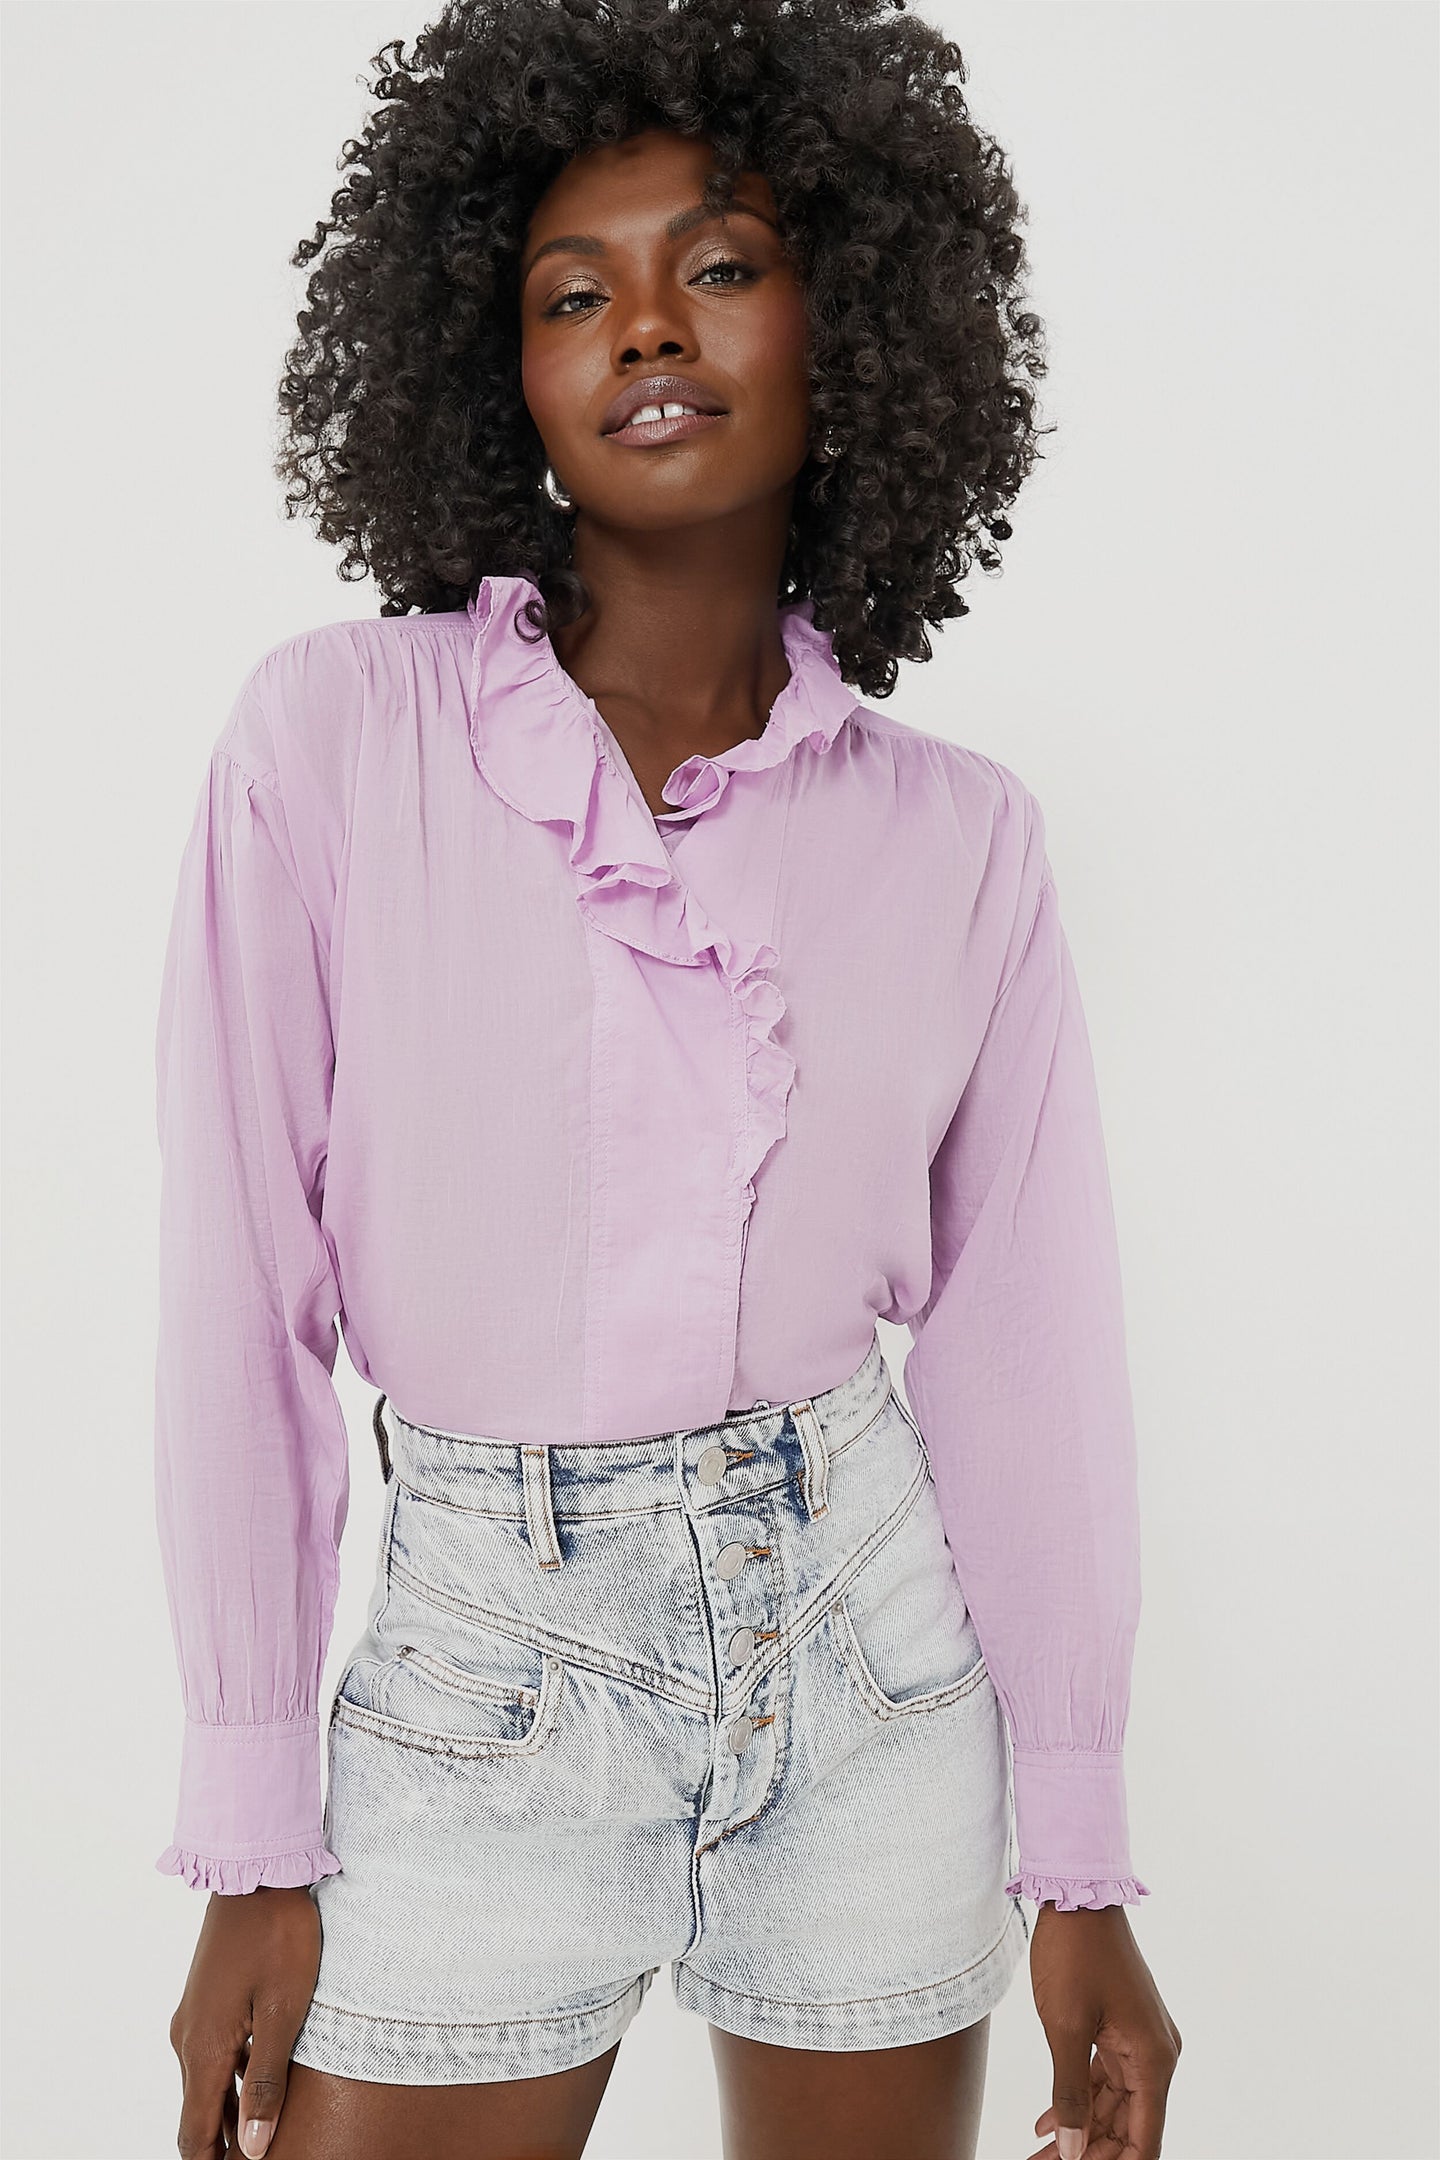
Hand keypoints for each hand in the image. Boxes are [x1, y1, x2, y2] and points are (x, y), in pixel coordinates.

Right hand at [168, 1884, 320, 2157]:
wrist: (258, 1873)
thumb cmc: (278, 1937)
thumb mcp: (282, 2012)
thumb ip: (265, 2082)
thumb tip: (251, 2147)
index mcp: (203, 2047)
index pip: (195, 2133)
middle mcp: (188, 2037)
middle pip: (198, 2113)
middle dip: (222, 2144)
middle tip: (256, 2158)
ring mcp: (195, 2016)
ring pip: (206, 2083)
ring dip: (227, 2113)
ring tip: (259, 2138)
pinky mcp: (207, 1999)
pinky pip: (213, 2054)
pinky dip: (230, 2081)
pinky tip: (259, 2087)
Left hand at [1022, 1902, 1180, 2159]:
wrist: (1077, 1893)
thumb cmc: (1075, 1952)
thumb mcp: (1065, 2027)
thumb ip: (1070, 2095)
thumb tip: (1073, 2151)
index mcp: (1153, 2060)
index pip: (1145, 2141)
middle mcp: (1155, 2055)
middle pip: (1127, 2127)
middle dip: (1088, 2151)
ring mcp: (1138, 2041)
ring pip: (1112, 2105)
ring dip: (1079, 2130)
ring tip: (1037, 2152)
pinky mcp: (1120, 2029)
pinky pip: (1102, 2078)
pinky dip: (1077, 2099)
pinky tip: (1046, 2120)